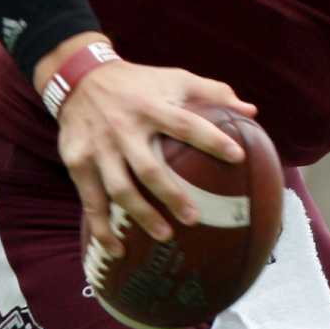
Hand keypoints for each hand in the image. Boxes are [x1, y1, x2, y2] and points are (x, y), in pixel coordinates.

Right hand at [52, 52, 257, 254]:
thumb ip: (214, 92)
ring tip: (165, 236)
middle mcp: (125, 130)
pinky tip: (118, 250)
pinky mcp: (78, 164)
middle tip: (194, 219)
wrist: (80, 79)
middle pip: (149, 168)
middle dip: (171, 196)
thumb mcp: (175, 78)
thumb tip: (251, 111)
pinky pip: (91, 202)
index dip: (213, 140)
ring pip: (120, 189)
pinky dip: (102, 229)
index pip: (187, 125)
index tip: (238, 157)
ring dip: (141, 215)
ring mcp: (99, 149)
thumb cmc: (139, 83)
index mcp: (153, 107)